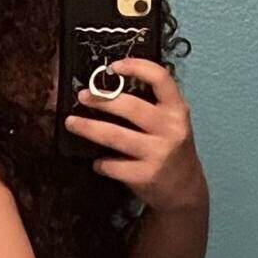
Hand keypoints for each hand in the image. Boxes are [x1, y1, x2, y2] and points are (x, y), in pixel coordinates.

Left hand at [64, 57, 207, 213]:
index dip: (136, 67)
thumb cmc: (171, 151)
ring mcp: (157, 154)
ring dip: (89, 128)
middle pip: (130, 107)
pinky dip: (101, 163)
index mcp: (177, 110)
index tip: (113, 67)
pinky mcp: (144, 176)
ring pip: (115, 136)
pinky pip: (113, 165)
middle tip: (82, 96)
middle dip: (102, 99)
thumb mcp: (172, 123)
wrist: (184, 190)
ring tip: (72, 123)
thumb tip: (112, 87)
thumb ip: (153, 106)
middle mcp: (169, 129)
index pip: (160, 79)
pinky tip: (97, 162)